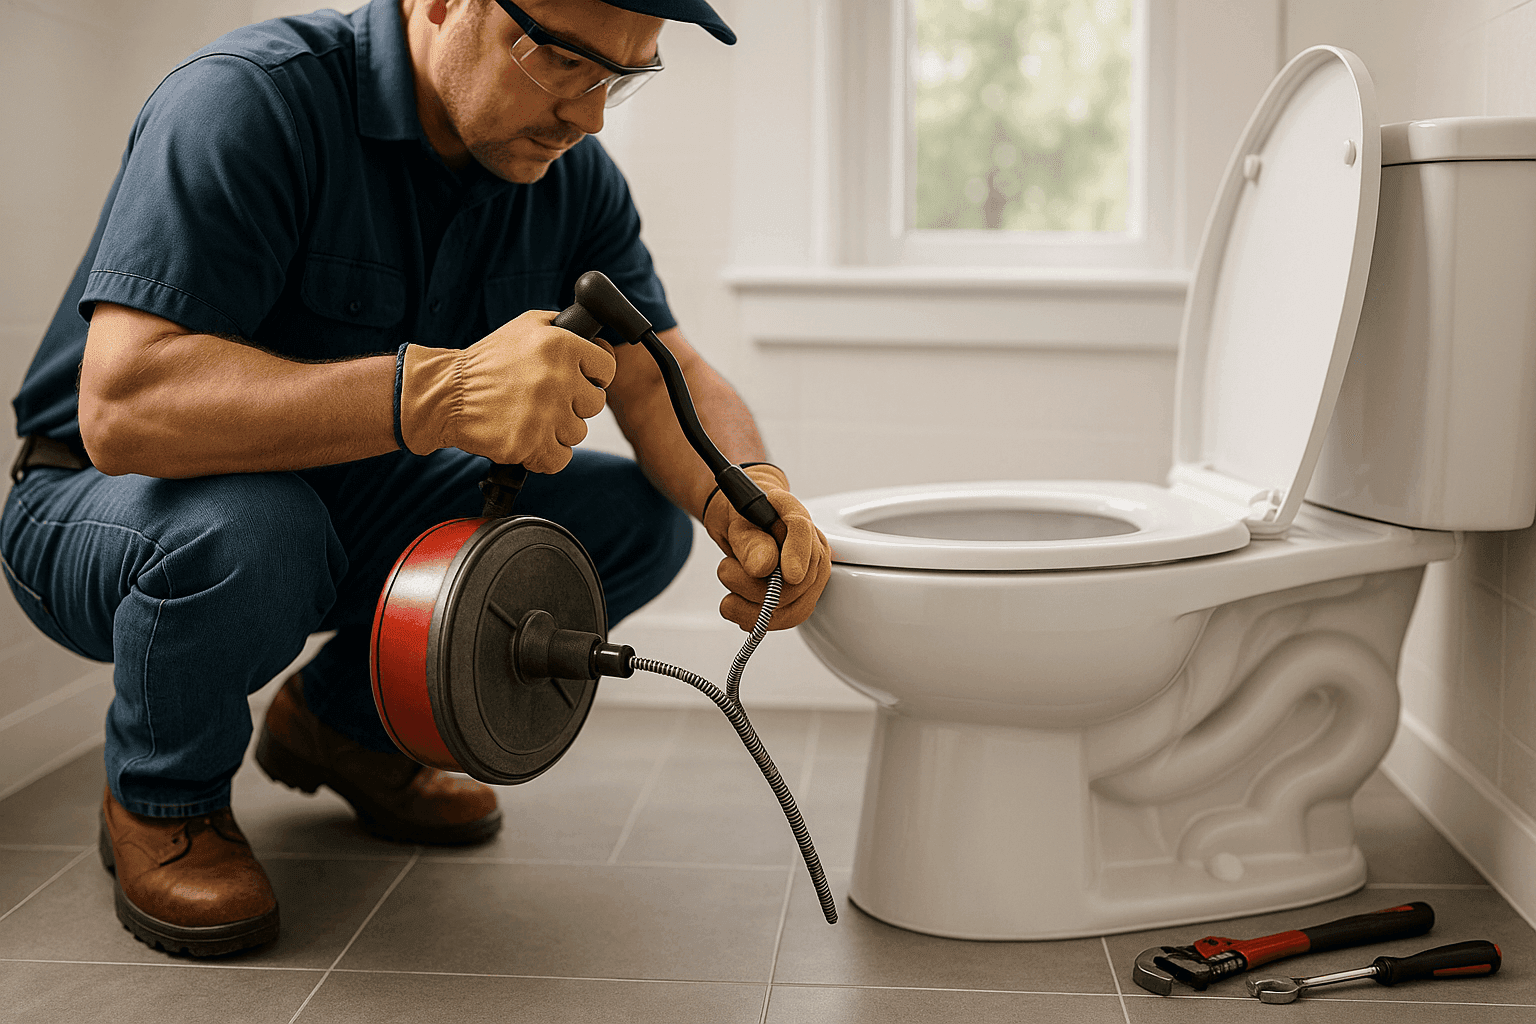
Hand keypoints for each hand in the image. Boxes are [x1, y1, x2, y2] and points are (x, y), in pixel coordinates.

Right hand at [398, 310, 615, 472]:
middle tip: (547, 400)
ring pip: (577, 434)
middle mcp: (557, 377)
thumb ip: (564, 328)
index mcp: (562, 345)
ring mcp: (544, 413)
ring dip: (557, 430)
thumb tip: (597, 339)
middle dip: (574, 405)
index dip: (594, 376)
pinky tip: (530, 440)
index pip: (607, 368)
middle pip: (595, 405)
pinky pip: (559, 459)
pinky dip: (546, 455)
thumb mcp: (526, 326)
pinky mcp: (528, 443)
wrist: (447, 393)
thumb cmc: (488, 361)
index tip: (581, 381)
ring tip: (531, 418)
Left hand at [703, 464, 831, 630]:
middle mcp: (811, 546)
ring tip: (727, 599)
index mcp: (793, 514)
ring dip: (752, 610)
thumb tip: (763, 567)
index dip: (796, 555)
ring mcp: (811, 574)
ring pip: (794, 608)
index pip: (801, 532)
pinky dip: (756, 620)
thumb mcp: (736, 522)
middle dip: (753, 587)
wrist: (740, 527)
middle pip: (799, 581)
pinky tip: (739, 609)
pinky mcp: (802, 596)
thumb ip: (749, 542)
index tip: (789, 576)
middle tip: (724, 570)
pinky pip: (786, 618)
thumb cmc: (741, 518)